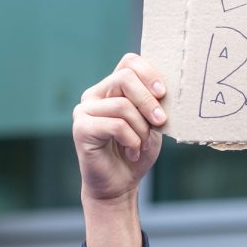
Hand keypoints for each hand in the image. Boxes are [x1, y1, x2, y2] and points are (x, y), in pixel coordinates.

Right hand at [73, 53, 167, 246]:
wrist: (120, 184)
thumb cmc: (137, 151)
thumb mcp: (152, 123)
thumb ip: (155, 103)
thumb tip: (166, 88)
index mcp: (112, 88)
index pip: (129, 62)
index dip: (149, 72)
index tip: (163, 93)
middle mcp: (95, 95)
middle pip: (125, 77)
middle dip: (148, 100)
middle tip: (161, 121)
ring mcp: (84, 110)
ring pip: (122, 105)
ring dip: (141, 128)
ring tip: (143, 144)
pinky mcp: (80, 128)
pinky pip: (115, 125)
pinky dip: (131, 140)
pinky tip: (133, 151)